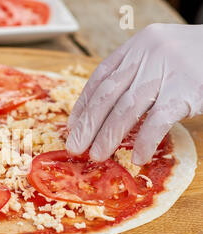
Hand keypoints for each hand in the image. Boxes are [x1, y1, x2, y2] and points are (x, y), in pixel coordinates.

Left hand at [66, 24, 202, 164]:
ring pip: (127, 108)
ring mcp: (166, 72)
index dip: (83, 105)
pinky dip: (145, 141)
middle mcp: (146, 55)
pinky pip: (158, 121)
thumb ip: (132, 77)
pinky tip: (137, 157)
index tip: (72, 126)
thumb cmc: (191, 61)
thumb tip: (102, 115)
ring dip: (108, 136)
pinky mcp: (186, 91)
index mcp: (136, 47)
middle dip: (88, 124)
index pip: (100, 78)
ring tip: (97, 155)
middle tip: (76, 147)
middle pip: (107, 94)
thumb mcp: (157, 59)